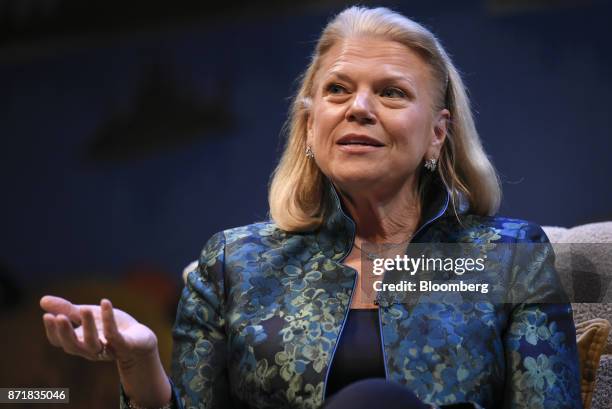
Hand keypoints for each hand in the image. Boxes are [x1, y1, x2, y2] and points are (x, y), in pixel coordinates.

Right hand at [40, 295, 157, 365]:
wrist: (140, 338)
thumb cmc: (111, 327)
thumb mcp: (88, 315)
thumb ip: (67, 309)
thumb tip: (41, 300)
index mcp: (79, 342)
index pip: (60, 342)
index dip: (52, 331)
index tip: (47, 315)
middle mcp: (91, 349)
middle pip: (73, 346)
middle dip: (65, 333)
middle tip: (59, 317)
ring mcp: (108, 349)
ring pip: (93, 343)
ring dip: (87, 327)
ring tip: (84, 308)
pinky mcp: (125, 346)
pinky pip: (115, 335)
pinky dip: (109, 319)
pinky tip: (105, 302)